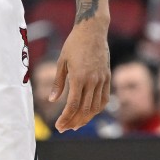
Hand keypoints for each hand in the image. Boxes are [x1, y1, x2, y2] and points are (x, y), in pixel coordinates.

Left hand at [51, 17, 110, 131]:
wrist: (93, 30)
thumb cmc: (74, 43)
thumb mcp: (61, 62)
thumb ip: (58, 83)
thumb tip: (52, 100)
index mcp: (79, 77)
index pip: (73, 105)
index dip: (66, 118)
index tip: (59, 126)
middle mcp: (92, 80)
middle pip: (84, 109)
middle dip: (74, 122)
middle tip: (65, 128)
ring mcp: (102, 79)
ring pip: (96, 106)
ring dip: (86, 118)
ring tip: (76, 124)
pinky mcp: (107, 76)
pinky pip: (105, 98)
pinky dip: (97, 109)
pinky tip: (90, 113)